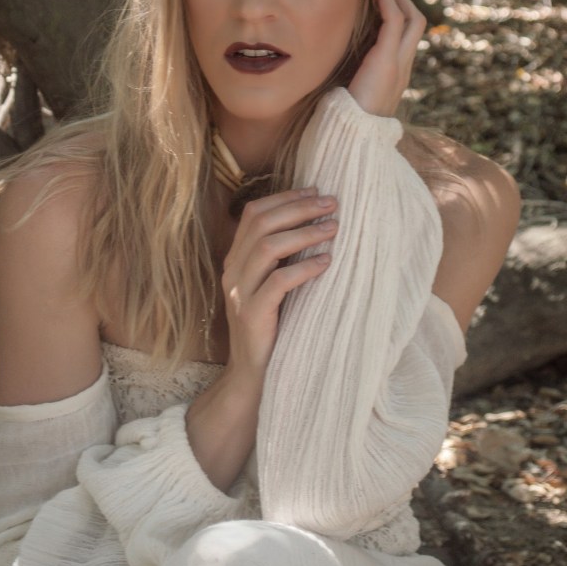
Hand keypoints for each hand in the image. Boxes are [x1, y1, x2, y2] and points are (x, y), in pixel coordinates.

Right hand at [221, 188, 336, 380]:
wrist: (252, 374)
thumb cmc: (271, 324)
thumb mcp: (271, 283)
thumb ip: (280, 256)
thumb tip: (315, 220)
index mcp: (235, 258)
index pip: (253, 213)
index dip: (285, 197)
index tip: (315, 191)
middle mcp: (233, 270)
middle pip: (261, 223)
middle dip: (299, 208)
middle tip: (331, 204)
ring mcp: (240, 292)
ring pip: (268, 247)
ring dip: (305, 233)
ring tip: (333, 228)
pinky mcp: (253, 315)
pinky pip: (278, 282)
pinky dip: (305, 268)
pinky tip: (326, 262)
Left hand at [348, 0, 425, 115]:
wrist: (354, 134)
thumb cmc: (349, 116)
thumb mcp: (354, 91)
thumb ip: (354, 77)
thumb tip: (338, 64)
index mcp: (398, 73)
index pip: (408, 37)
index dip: (400, 15)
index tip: (382, 1)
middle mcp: (404, 66)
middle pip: (417, 24)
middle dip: (404, 1)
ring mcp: (400, 63)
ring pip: (412, 20)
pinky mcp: (387, 60)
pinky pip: (395, 21)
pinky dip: (387, 2)